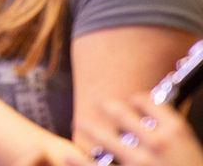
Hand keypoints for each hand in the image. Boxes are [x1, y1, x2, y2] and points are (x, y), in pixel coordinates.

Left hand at [68, 95, 202, 165]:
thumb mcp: (190, 148)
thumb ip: (171, 134)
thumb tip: (151, 118)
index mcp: (175, 131)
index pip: (147, 102)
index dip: (137, 100)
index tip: (132, 101)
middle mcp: (156, 143)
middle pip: (121, 113)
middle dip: (108, 107)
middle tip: (100, 104)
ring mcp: (141, 162)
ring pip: (105, 137)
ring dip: (89, 128)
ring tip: (79, 123)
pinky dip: (80, 162)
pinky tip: (70, 156)